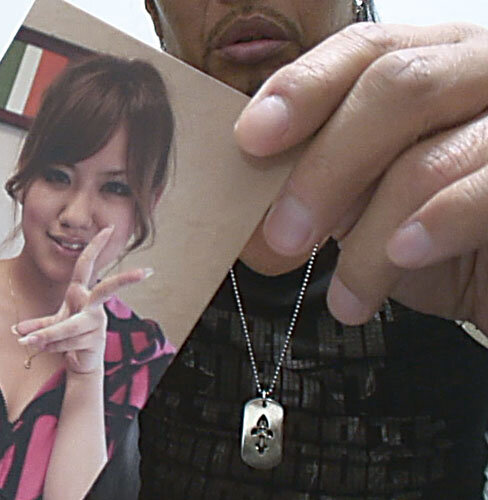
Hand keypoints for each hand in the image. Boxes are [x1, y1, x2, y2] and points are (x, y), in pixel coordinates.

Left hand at [14, 227, 152, 373]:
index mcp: (82, 293)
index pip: (87, 265)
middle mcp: (94, 306)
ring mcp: (97, 323)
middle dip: (126, 280)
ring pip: (68, 326)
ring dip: (46, 336)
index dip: (96, 246)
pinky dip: (51, 345)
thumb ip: (37, 325)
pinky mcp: (95, 340)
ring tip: (29, 342)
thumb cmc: (70, 337)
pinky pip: (67, 341)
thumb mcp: (52, 325)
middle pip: (108, 289)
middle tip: (144, 273)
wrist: (81, 362)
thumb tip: (17, 329)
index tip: (108, 228)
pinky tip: (50, 349)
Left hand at [234, 22, 487, 331]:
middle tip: (285, 234)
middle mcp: (480, 74)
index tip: (253, 137)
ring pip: (429, 155)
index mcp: (434, 63)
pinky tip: (402, 257)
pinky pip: (481, 191)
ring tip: (348, 292)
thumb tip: (250, 212)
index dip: (303, 87)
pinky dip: (432, 228)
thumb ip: (319, 188)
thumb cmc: (440, 238)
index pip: (365, 49)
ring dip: (368, 238)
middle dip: (325, 167)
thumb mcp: (367, 204)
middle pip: (395, 87)